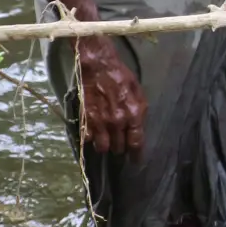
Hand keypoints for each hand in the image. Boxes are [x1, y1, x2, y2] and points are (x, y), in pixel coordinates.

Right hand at [76, 38, 147, 155]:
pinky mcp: (86, 120)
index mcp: (134, 114)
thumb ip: (139, 112)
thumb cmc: (120, 76)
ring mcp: (101, 122)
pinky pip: (89, 140)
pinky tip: (94, 134)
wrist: (98, 66)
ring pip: (103, 148)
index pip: (136, 144)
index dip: (136, 155)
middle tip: (120, 145)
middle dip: (121, 149)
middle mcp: (118, 122)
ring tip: (107, 141)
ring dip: (106, 146)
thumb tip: (138, 129)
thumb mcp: (138, 92)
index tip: (135, 160)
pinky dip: (92, 139)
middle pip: (120, 148)